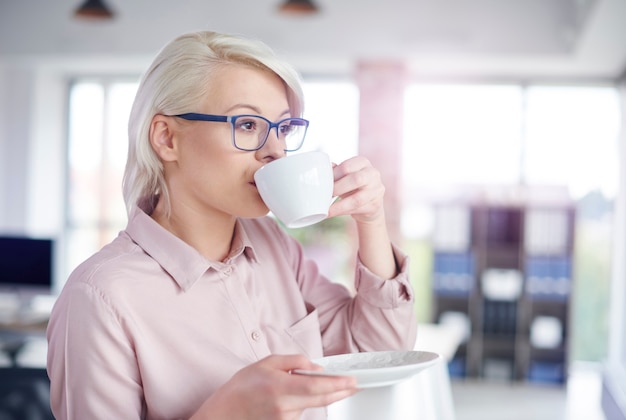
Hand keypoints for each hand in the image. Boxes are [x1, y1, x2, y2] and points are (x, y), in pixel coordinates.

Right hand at [191, 354, 357, 419]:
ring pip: (311, 405)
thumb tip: (317, 367)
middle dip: (341, 392)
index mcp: (279, 387)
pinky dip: (305, 402)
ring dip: (318, 395)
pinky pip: (302, 412)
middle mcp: (284, 407)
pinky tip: (293, 396)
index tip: (353, 381)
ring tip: (308, 384)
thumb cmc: (242, 387)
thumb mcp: (267, 363)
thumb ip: (294, 362)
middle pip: (321, 400)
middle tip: (355, 385)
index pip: (316, 386)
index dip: (338, 384)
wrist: (224, 414)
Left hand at [328, 156, 385, 224]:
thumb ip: (336, 172)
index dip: (334, 175)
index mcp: (363, 162)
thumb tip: (322, 169)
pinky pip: (357, 210)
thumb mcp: (346, 176)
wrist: (370, 202)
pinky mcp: (375, 205)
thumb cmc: (354, 186)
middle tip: (325, 195)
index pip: (347, 166)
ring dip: (339, 205)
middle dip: (338, 188)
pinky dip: (342, 212)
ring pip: (357, 199)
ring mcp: (376, 190)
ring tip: (326, 209)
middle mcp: (373, 174)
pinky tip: (332, 213)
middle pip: (356, 179)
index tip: (322, 182)